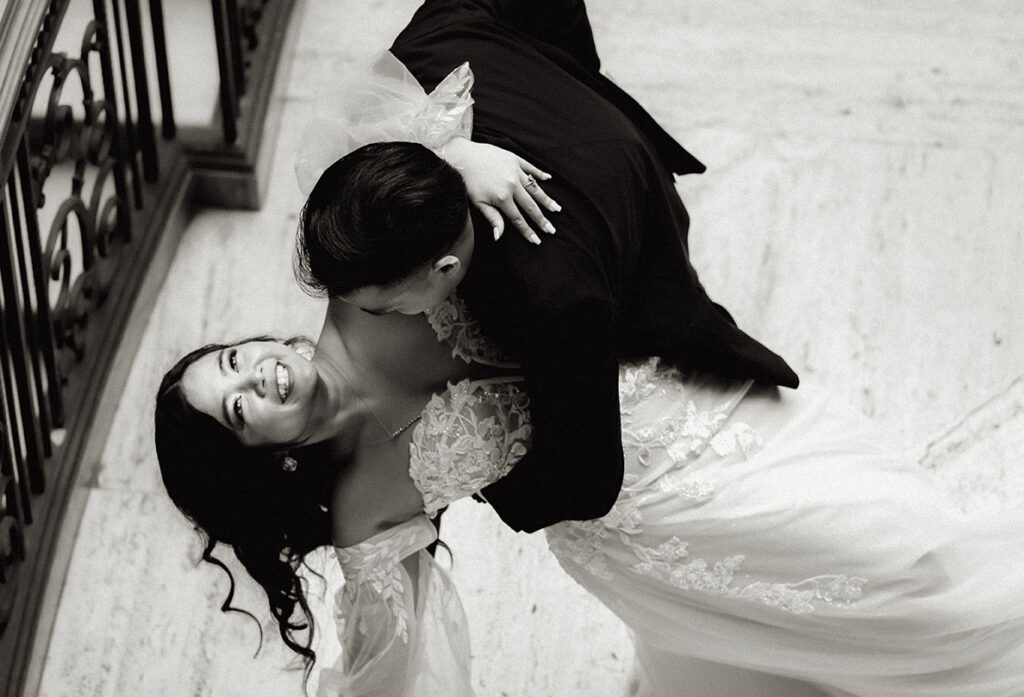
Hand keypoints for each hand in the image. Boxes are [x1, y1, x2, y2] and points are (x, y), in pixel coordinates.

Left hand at [440, 137, 560, 243]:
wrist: (462, 156)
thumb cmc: (468, 182)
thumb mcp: (478, 203)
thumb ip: (492, 218)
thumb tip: (499, 236)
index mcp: (503, 197)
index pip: (518, 219)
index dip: (528, 231)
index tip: (537, 241)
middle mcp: (512, 184)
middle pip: (531, 206)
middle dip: (542, 220)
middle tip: (552, 230)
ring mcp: (515, 171)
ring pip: (535, 188)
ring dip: (546, 199)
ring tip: (556, 209)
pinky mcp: (514, 159)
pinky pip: (530, 167)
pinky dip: (540, 173)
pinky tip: (548, 179)